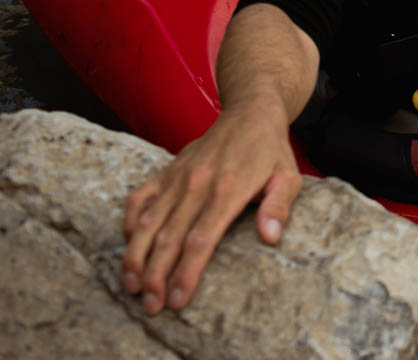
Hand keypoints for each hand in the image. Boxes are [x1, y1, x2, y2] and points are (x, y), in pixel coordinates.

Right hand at [122, 99, 301, 314]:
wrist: (249, 111)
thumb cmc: (270, 150)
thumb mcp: (289, 176)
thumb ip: (279, 206)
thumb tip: (270, 236)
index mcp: (228, 189)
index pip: (201, 239)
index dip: (186, 272)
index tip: (177, 299)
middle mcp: (197, 184)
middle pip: (169, 237)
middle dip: (156, 275)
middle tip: (150, 306)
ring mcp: (178, 177)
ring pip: (148, 222)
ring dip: (136, 256)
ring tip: (132, 285)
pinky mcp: (166, 171)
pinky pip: (139, 198)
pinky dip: (129, 222)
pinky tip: (128, 246)